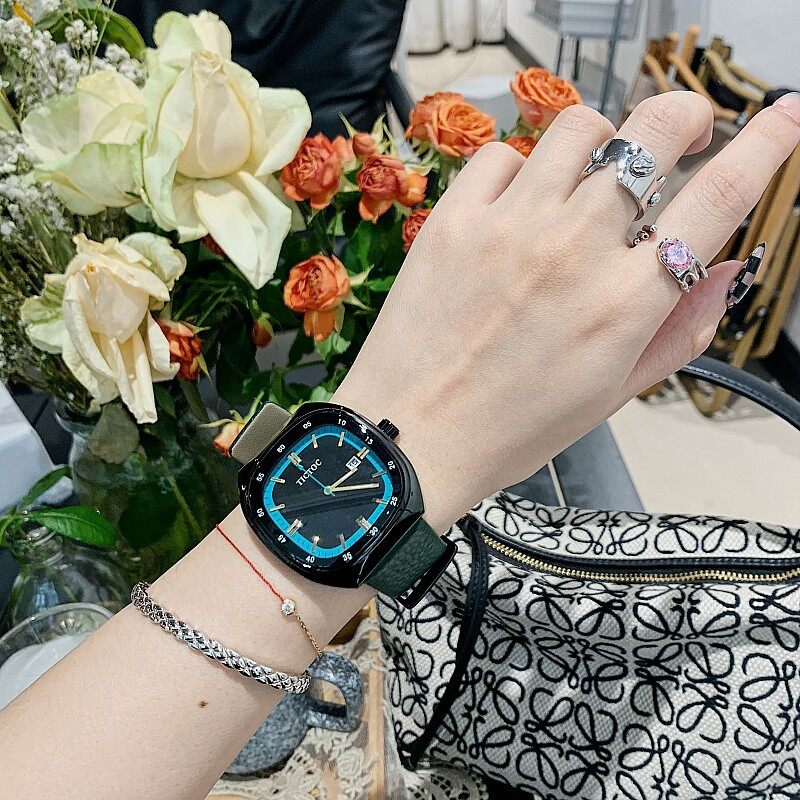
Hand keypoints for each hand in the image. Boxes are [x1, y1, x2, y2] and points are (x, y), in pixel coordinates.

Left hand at [333, 92, 799, 530]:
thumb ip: (680, 330)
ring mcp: (509, 227)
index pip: (720, 199)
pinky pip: (501, 154)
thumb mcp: (614, 394)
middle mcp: (574, 251)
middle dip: (684, 116)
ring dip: (600, 143)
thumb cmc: (512, 428)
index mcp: (625, 303)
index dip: (766, 145)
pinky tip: (516, 207)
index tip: (783, 118)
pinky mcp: (453, 220)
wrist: (413, 436)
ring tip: (587, 178)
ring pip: (578, 128)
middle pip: (654, 132)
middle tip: (682, 133)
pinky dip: (519, 170)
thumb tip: (723, 269)